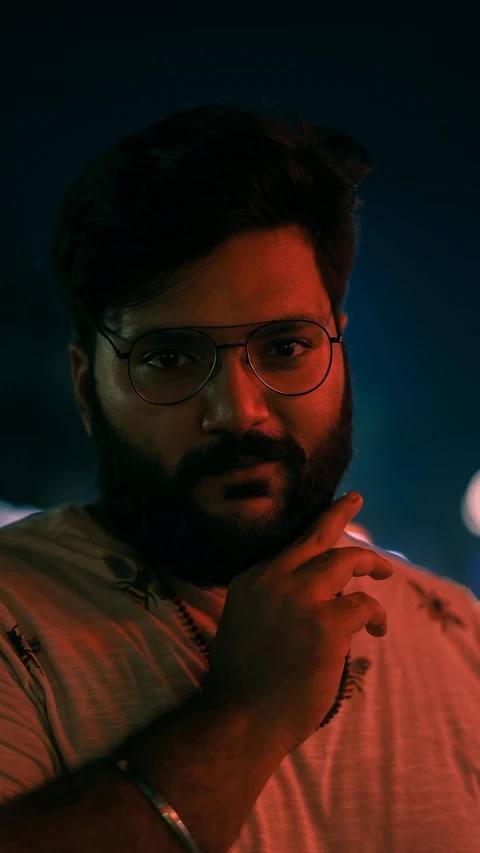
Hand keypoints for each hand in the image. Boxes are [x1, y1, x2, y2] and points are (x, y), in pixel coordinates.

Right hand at [202, 493, 391, 756]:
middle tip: (355, 502)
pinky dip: (376, 615)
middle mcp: (274, 578)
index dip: (315, 530)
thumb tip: (313, 593)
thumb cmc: (242, 680)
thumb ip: (271, 600)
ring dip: (370, 565)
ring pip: (346, 560)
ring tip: (384, 574)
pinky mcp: (327, 622)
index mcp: (251, 579)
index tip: (331, 516)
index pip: (291, 545)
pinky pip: (364, 605)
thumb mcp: (245, 622)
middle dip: (340, 515)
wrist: (240, 716)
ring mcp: (301, 597)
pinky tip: (377, 630)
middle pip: (317, 537)